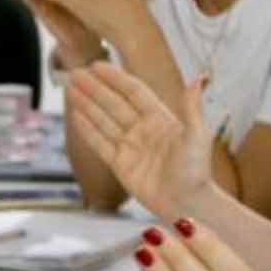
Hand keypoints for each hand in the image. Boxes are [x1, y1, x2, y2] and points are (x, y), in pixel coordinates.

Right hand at [67, 62, 213, 220]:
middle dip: (94, 88)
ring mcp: (130, 146)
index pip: (133, 92)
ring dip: (87, 105)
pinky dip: (87, 130)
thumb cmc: (196, 171)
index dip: (115, 78)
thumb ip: (192, 107)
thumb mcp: (197, 135)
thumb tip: (200, 78)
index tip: (97, 66)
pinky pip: (100, 143)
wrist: (187, 204)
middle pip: (113, 103)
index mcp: (160, 118)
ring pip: (103, 120)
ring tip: (70, 90)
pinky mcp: (120, 164)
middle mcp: (143, 129)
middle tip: (75, 74)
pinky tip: (76, 116)